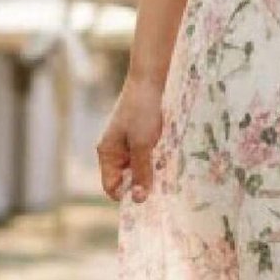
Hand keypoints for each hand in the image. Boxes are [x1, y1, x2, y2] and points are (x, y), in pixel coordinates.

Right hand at [97, 76, 163, 202]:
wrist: (152, 79)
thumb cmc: (141, 110)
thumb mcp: (142, 144)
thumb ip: (141, 171)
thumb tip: (139, 200)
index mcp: (107, 153)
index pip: (112, 187)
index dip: (127, 195)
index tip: (148, 200)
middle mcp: (117, 152)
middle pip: (127, 180)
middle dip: (143, 185)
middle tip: (163, 189)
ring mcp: (131, 145)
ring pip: (141, 169)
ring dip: (154, 173)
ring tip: (169, 174)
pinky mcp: (145, 138)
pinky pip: (151, 157)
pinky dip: (159, 161)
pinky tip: (172, 161)